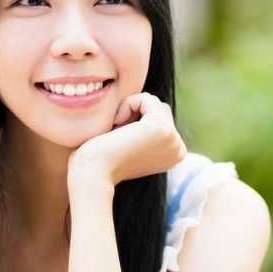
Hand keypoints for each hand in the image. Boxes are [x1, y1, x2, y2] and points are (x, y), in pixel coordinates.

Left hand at [68, 92, 186, 187]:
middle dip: (135, 114)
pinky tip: (116, 124)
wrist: (94, 173)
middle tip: (116, 134)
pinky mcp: (163, 129)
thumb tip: (149, 102)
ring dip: (130, 109)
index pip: (159, 119)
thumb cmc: (102, 159)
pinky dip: (127, 104)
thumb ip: (144, 129)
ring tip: (116, 130)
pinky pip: (146, 98)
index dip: (135, 121)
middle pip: (159, 109)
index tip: (120, 140)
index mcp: (173, 154)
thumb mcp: (131, 144)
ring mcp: (174, 139)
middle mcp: (178, 149)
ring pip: (153, 102)